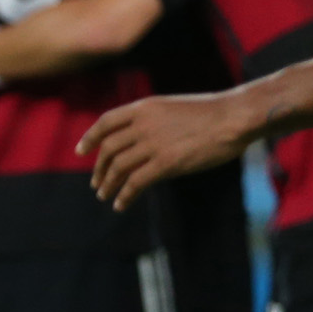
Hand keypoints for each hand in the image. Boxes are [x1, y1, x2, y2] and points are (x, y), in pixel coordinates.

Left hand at [77, 91, 258, 209]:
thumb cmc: (209, 113)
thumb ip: (152, 121)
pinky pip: (136, 182)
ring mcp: (153, 143)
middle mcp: (143, 124)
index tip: (80, 152)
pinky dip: (124, 195)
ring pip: (119, 167)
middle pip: (109, 148)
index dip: (90, 137)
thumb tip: (139, 140)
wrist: (232, 117)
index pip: (106, 122)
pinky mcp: (166, 163)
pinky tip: (121, 204)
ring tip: (104, 196)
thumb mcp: (172, 108)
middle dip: (99, 168)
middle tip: (96, 183)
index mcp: (144, 107)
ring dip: (108, 184)